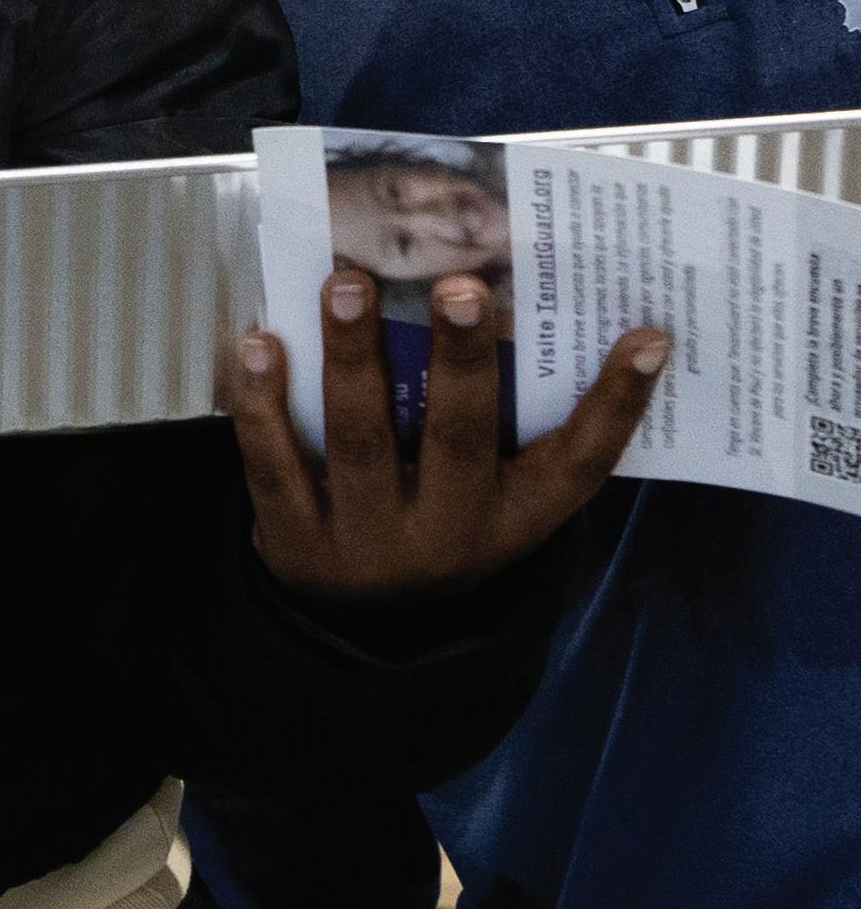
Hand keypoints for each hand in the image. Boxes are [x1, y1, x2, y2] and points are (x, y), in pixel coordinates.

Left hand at [230, 268, 666, 603]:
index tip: (646, 338)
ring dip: (353, 355)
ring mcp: (368, 543)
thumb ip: (507, 422)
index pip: (578, 464)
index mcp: (512, 518)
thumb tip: (527, 306)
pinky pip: (277, 463)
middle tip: (460, 287)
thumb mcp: (488, 494)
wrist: (355, 624)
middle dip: (461, 360)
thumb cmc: (433, 518)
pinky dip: (267, 401)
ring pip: (362, 440)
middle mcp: (449, 534)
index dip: (616, 405)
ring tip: (348, 284)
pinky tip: (263, 342)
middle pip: (461, 439)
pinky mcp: (294, 542)